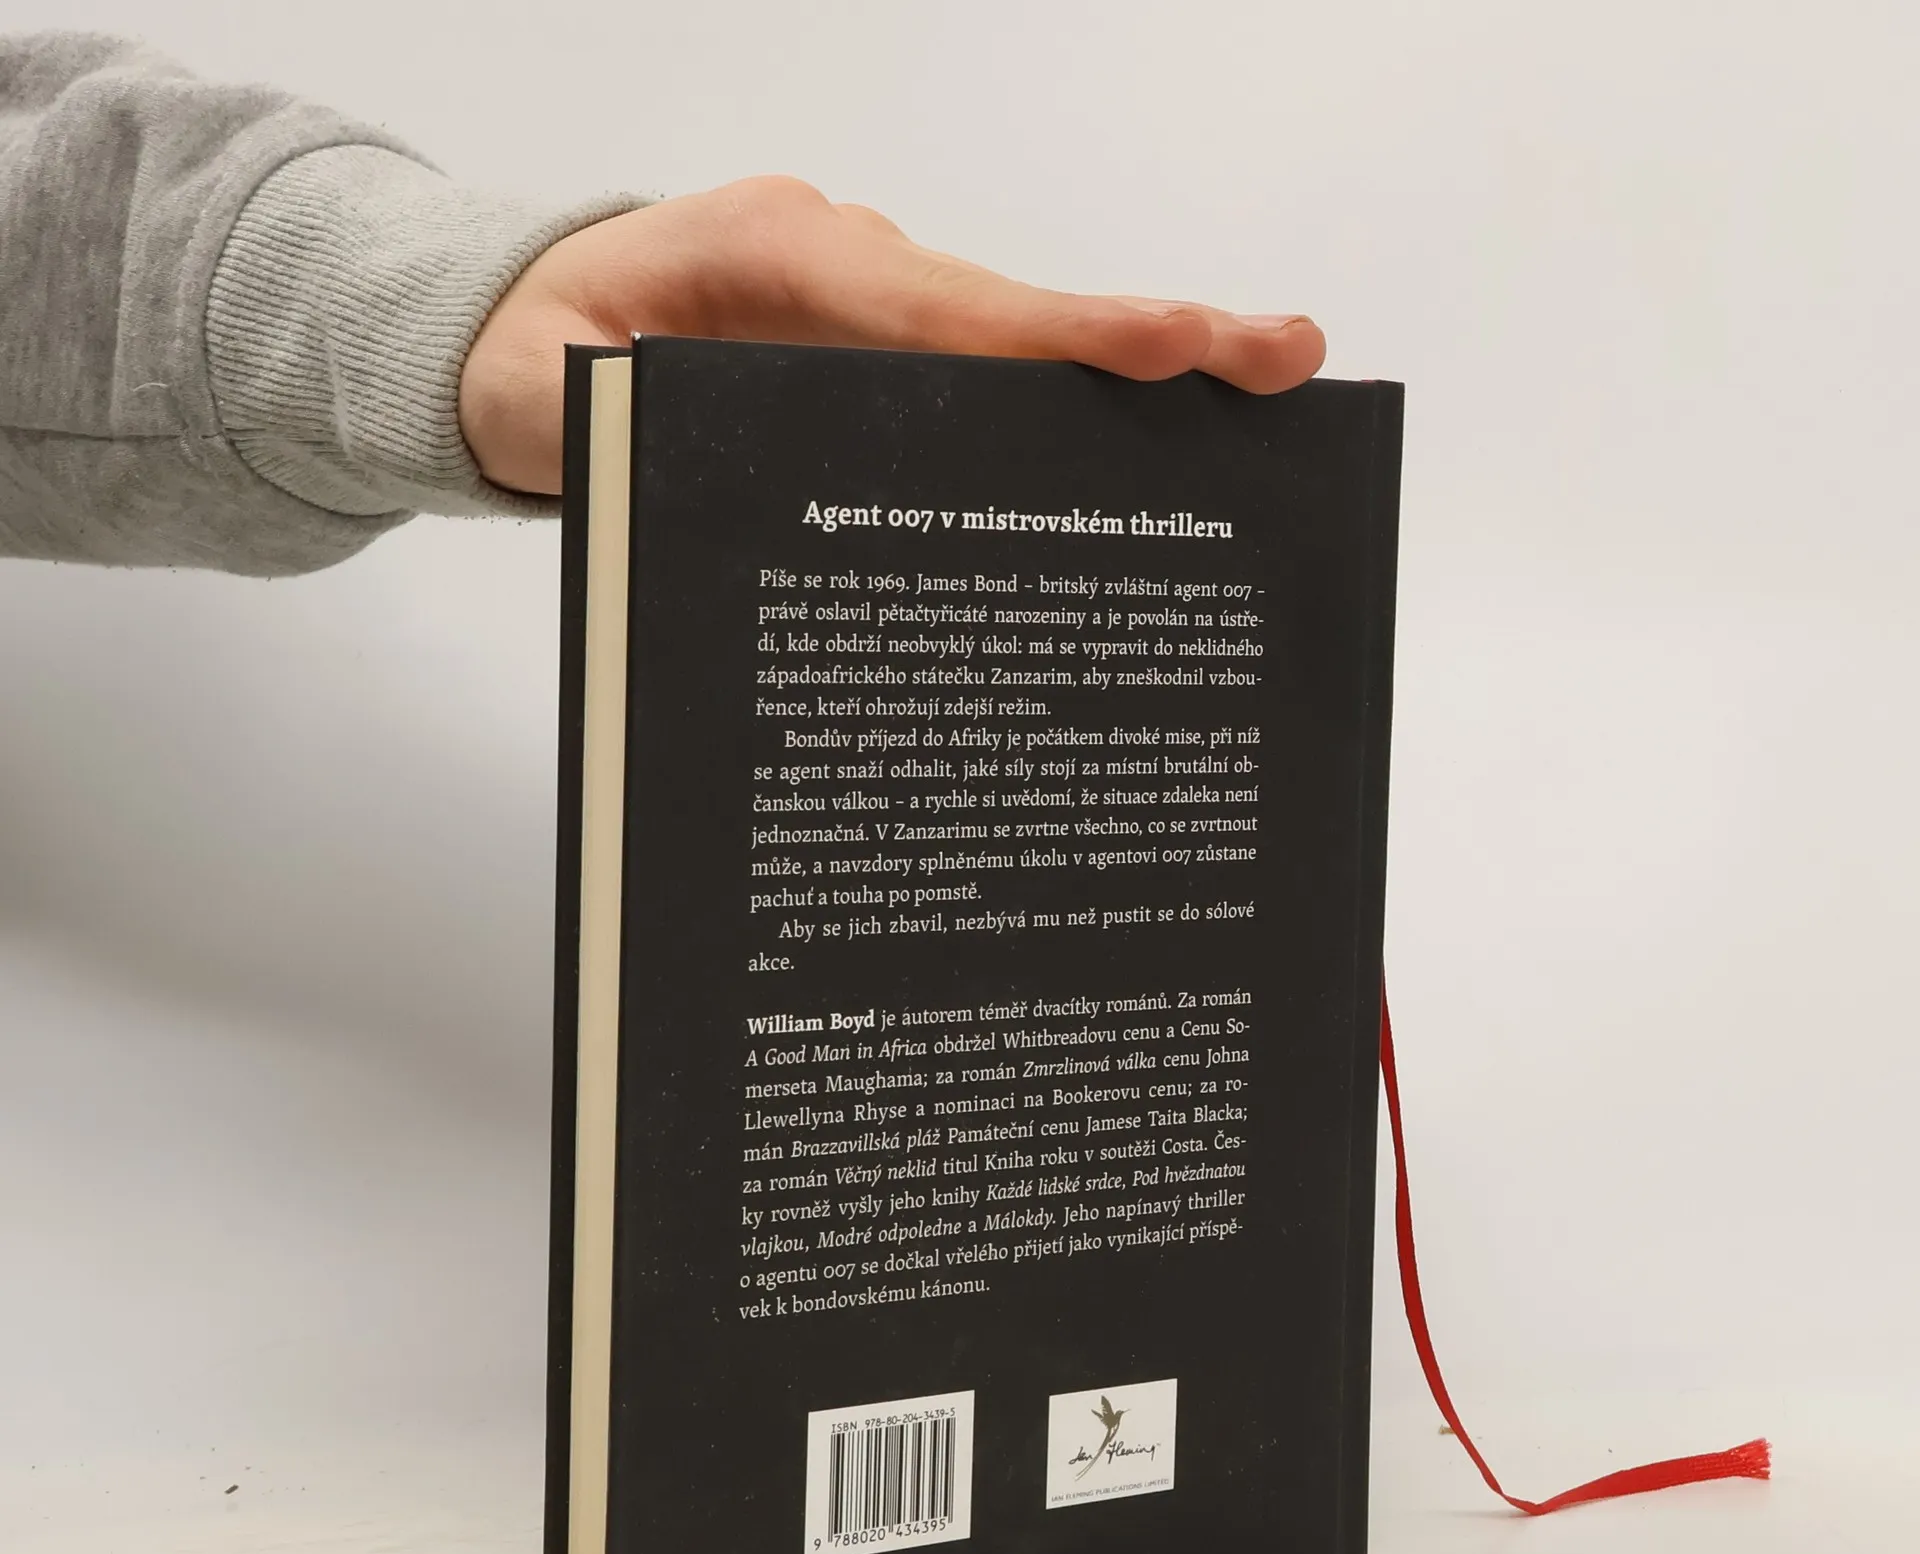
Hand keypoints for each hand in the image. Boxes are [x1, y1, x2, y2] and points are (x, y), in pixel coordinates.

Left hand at [458, 175, 1326, 494]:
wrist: (515, 325)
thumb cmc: (531, 362)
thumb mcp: (545, 398)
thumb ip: (606, 418)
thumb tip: (697, 434)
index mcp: (776, 260)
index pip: (940, 307)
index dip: (1059, 338)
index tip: (1175, 348)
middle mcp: (847, 262)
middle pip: (1013, 314)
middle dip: (1147, 341)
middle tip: (1283, 357)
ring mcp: (871, 298)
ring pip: (1014, 340)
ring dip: (1130, 372)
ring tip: (1258, 395)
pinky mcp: (879, 340)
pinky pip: (984, 368)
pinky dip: (1066, 396)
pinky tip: (1150, 440)